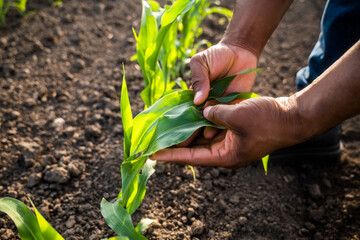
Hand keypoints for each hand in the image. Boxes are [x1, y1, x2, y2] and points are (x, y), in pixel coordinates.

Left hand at [152, 96, 306, 168]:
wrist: (293, 117)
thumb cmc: (267, 120)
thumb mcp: (237, 115)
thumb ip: (215, 114)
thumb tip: (204, 112)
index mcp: (225, 156)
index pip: (191, 158)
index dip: (171, 155)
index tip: (153, 154)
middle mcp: (225, 152)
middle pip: (196, 148)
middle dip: (178, 141)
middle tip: (159, 135)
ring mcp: (231, 142)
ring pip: (204, 137)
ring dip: (191, 129)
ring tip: (171, 123)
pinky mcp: (236, 132)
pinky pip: (215, 128)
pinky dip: (205, 121)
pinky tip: (194, 112)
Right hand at [186, 42, 257, 142]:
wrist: (240, 51)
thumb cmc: (217, 55)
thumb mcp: (201, 62)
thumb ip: (198, 79)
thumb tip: (197, 101)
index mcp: (195, 95)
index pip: (184, 111)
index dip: (177, 121)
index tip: (169, 133)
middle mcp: (206, 104)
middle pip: (196, 121)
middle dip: (188, 133)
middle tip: (180, 145)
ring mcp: (220, 107)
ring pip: (210, 123)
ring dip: (203, 133)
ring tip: (195, 146)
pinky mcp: (234, 107)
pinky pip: (227, 119)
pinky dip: (220, 127)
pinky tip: (213, 136)